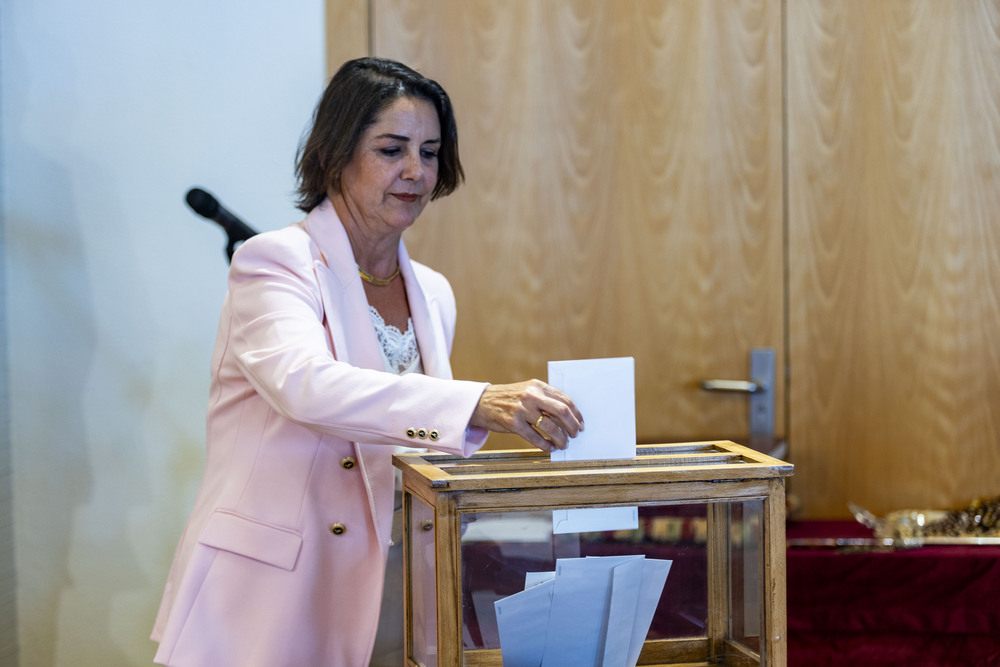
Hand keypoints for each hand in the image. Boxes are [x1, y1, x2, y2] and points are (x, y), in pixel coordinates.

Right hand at [469, 379, 583, 452]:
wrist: (482, 402)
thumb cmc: (508, 398)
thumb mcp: (528, 390)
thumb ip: (546, 398)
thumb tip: (569, 416)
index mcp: (538, 386)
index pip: (565, 400)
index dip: (577, 414)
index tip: (581, 424)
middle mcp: (531, 396)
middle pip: (562, 412)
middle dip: (573, 427)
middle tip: (575, 435)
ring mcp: (521, 410)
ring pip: (551, 428)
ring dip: (561, 439)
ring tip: (563, 444)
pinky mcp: (513, 424)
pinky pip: (536, 438)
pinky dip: (546, 446)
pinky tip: (550, 448)